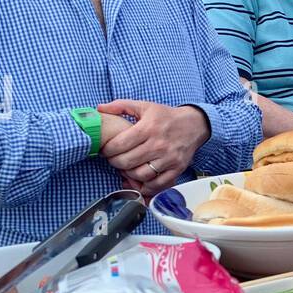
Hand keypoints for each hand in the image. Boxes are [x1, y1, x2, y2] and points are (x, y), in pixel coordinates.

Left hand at [97, 100, 211, 197]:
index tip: (105, 150)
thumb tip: (99, 108)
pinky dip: (146, 186)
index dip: (107, 150)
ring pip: (140, 175)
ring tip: (126, 168)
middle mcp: (158, 144)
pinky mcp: (177, 168)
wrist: (194, 124)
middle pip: (127, 162)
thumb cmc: (166, 116)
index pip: (119, 144)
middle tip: (114, 159)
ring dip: (128, 174)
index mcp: (148, 128)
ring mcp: (168, 158)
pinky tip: (140, 179)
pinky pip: (158, 184)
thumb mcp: (144, 106)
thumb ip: (120, 106)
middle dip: (115, 162)